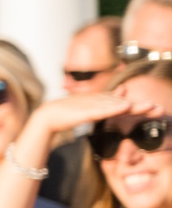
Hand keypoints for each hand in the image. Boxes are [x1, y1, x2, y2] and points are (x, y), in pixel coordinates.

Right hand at [30, 90, 157, 144]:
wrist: (47, 116)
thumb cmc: (66, 115)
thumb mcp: (89, 108)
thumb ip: (105, 102)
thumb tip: (121, 91)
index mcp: (100, 102)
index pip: (123, 104)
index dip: (140, 106)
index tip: (156, 109)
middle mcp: (98, 101)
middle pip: (124, 104)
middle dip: (142, 106)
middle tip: (160, 109)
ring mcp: (92, 105)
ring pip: (117, 106)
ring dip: (134, 106)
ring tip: (151, 107)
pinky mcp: (85, 111)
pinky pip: (103, 109)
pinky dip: (115, 108)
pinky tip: (126, 107)